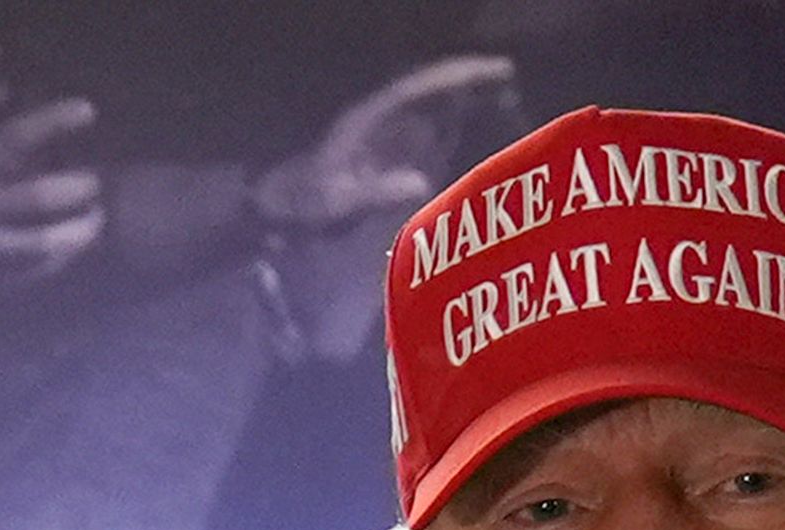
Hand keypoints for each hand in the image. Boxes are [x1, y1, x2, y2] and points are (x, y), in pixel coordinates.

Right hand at [0, 95, 105, 279]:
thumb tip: (35, 126)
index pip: (12, 138)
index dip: (52, 122)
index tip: (87, 110)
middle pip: (37, 199)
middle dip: (76, 187)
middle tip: (95, 181)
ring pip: (44, 243)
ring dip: (79, 230)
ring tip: (96, 218)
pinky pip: (38, 270)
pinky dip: (63, 256)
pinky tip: (75, 243)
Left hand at [250, 57, 515, 360]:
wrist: (274, 207)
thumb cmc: (300, 200)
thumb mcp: (335, 198)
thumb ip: (376, 190)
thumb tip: (420, 182)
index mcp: (368, 117)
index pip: (420, 86)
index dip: (457, 75)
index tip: (494, 69)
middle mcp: (378, 117)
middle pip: (430, 89)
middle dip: (469, 82)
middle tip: (511, 79)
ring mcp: (381, 133)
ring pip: (430, 107)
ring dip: (463, 102)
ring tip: (505, 102)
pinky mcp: (383, 152)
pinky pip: (424, 132)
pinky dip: (450, 128)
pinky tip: (474, 136)